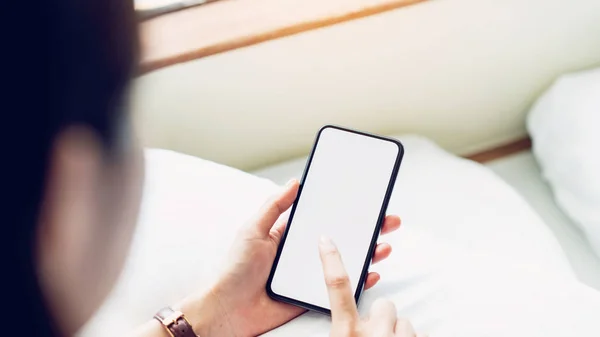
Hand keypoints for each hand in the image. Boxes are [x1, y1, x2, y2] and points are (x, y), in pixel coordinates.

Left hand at [182, 179, 400, 336]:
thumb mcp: (252, 230)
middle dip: (367, 228)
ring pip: (346, 260)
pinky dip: (360, 279)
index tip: (365, 198)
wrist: (228, 310)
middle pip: (342, 237)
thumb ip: (274, 206)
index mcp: (290, 234)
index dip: (344, 208)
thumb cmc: (235, 270)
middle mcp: (304, 253)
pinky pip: (341, 286)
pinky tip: (372, 271)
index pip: (323, 217)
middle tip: (387, 219)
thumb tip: (295, 181)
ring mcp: (310, 274)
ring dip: (368, 251)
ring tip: (384, 242)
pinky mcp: (313, 295)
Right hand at [319, 237, 425, 336]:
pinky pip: (419, 334)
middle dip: (382, 318)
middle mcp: (372, 334)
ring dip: (397, 334)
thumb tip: (346, 318)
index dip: (332, 260)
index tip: (327, 242)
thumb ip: (342, 329)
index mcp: (345, 334)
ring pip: (404, 321)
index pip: (337, 285)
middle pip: (383, 304)